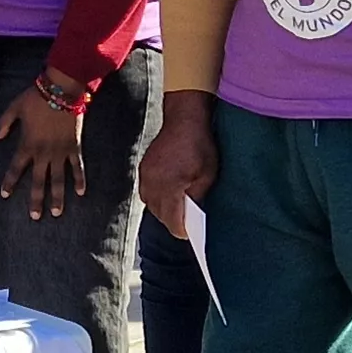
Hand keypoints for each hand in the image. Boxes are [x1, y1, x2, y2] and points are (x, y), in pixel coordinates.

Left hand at [0, 82, 88, 220]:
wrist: (60, 89)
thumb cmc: (35, 98)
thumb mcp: (14, 108)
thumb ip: (5, 123)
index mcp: (27, 144)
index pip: (15, 169)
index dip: (9, 182)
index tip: (5, 195)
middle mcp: (43, 153)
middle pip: (38, 181)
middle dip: (36, 200)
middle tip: (35, 216)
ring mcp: (60, 152)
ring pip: (58, 179)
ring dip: (57, 197)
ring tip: (57, 212)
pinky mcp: (74, 147)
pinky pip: (77, 167)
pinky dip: (79, 179)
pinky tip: (81, 193)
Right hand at [138, 91, 216, 235]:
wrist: (184, 118)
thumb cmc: (199, 145)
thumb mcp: (207, 174)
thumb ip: (197, 196)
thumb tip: (193, 211)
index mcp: (170, 187)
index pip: (171, 220)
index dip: (181, 230)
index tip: (188, 234)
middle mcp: (154, 183)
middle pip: (158, 214)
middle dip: (171, 221)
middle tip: (185, 223)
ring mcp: (146, 174)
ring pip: (150, 203)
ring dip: (162, 209)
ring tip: (176, 209)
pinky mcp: (144, 167)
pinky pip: (146, 190)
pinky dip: (155, 196)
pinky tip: (167, 193)